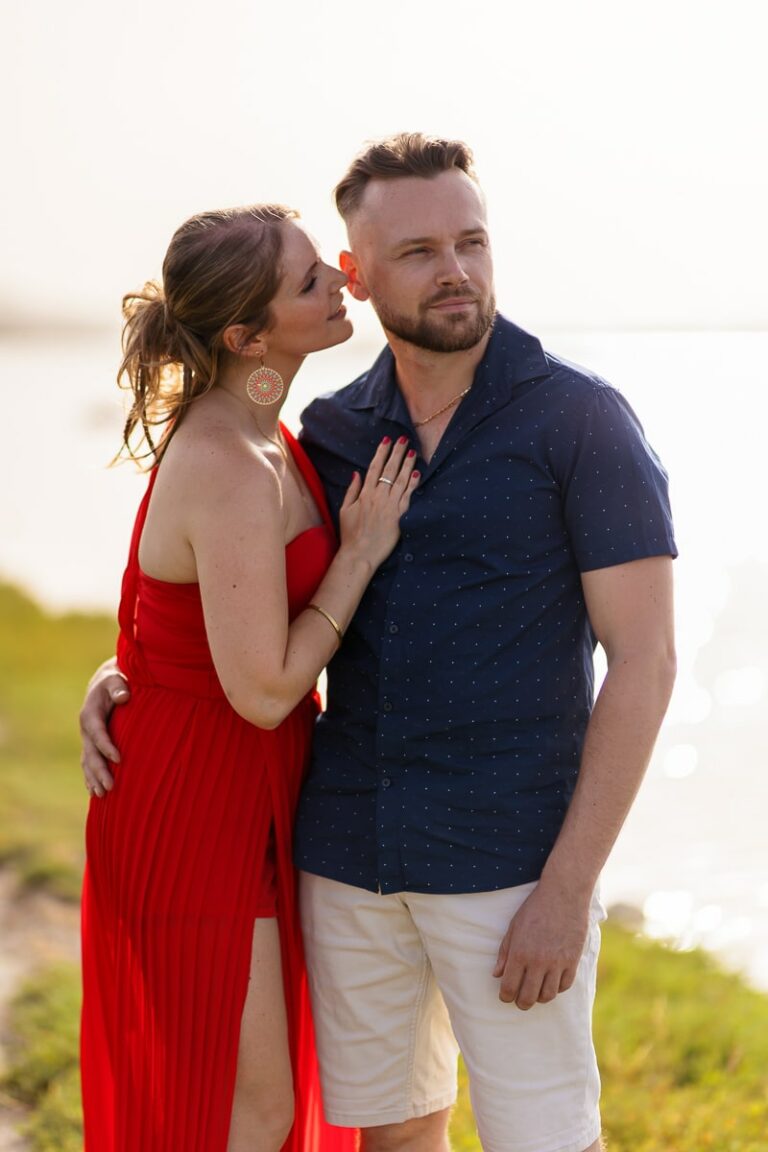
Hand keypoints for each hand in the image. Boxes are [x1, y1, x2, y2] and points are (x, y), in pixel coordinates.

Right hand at [79, 659, 130, 797]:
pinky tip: (94, 791)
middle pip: (90, 753)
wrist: (106, 682)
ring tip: (102, 795)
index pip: (98, 733)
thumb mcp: (116, 678)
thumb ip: (119, 686)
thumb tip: (124, 696)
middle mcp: (86, 728)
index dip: (107, 746)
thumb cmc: (115, 680)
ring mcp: (88, 738)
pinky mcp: (92, 743)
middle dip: (99, 771)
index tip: (119, 759)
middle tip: (110, 787)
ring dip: (93, 778)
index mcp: (90, 713)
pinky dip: (90, 777)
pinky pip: (89, 763)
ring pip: (88, 761)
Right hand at [338, 436, 418, 569]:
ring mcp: (389, 507)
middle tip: (403, 439)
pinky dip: (412, 484)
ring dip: (407, 465)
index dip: (381, 452)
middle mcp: (378, 497)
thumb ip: (352, 490)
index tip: (387, 440)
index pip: (374, 468)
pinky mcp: (398, 517)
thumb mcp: (345, 510)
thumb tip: (356, 473)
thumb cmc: (350, 534)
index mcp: (364, 494)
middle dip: (396, 453)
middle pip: (389, 470)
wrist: (359, 554)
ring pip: (400, 481)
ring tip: (412, 451)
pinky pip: (407, 497)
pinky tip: (417, 473)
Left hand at [492, 883, 590, 1009]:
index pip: (509, 988)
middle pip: (528, 998)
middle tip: (519, 1000)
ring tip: (535, 992)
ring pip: (548, 996)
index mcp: (520, 953)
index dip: (505, 996)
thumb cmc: (535, 908)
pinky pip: (564, 985)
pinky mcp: (573, 961)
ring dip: (539, 998)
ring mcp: (557, 963)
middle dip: (521, 1003)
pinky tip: (551, 981)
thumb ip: (504, 952)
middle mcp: (538, 961)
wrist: (563, 894)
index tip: (505, 995)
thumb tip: (497, 974)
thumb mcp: (513, 927)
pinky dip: (557, 988)